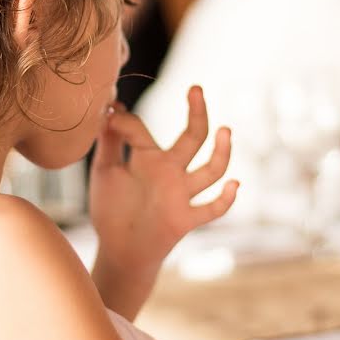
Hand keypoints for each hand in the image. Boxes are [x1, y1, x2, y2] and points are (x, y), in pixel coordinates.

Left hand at [88, 86, 237, 317]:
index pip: (143, 130)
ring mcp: (181, 193)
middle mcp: (170, 171)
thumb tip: (107, 109)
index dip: (125, 121)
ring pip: (211, 169)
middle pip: (193, 137)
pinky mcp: (185, 219)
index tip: (109, 114)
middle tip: (195, 89)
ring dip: (221, 152)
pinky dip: (225, 199)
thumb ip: (108, 143)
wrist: (118, 250)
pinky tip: (234, 185)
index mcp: (149, 157)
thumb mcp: (105, 171)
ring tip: (225, 130)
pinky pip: (212, 210)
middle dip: (197, 112)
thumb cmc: (112, 208)